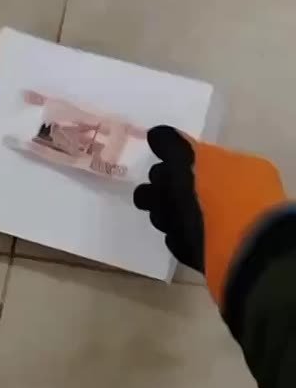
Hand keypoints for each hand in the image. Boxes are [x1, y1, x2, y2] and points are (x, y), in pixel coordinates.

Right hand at [134, 126, 284, 304]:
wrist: (241, 251)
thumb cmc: (220, 197)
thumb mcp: (195, 161)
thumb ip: (175, 146)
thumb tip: (156, 134)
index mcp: (238, 168)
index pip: (200, 158)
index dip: (174, 158)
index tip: (153, 157)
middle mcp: (234, 195)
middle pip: (190, 186)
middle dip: (164, 187)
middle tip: (146, 193)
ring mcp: (225, 226)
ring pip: (187, 214)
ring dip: (166, 212)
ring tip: (155, 214)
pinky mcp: (214, 254)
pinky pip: (188, 240)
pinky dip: (177, 236)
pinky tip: (170, 234)